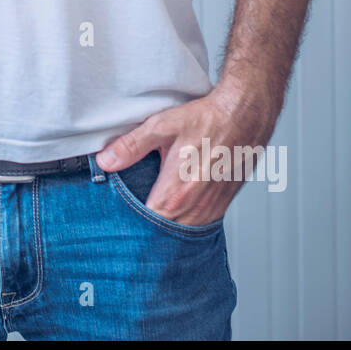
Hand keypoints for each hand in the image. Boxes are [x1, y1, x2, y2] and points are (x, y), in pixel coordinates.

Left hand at [95, 88, 273, 225]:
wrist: (245, 116)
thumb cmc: (207, 120)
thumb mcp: (162, 126)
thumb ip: (130, 146)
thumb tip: (105, 161)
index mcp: (176, 194)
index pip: (144, 225)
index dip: (128, 223)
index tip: (117, 217)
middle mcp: (195, 208)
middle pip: (161, 233)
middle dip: (145, 226)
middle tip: (129, 216)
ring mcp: (211, 210)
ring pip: (181, 232)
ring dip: (165, 226)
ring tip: (149, 212)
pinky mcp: (222, 207)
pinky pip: (197, 225)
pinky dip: (184, 221)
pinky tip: (174, 208)